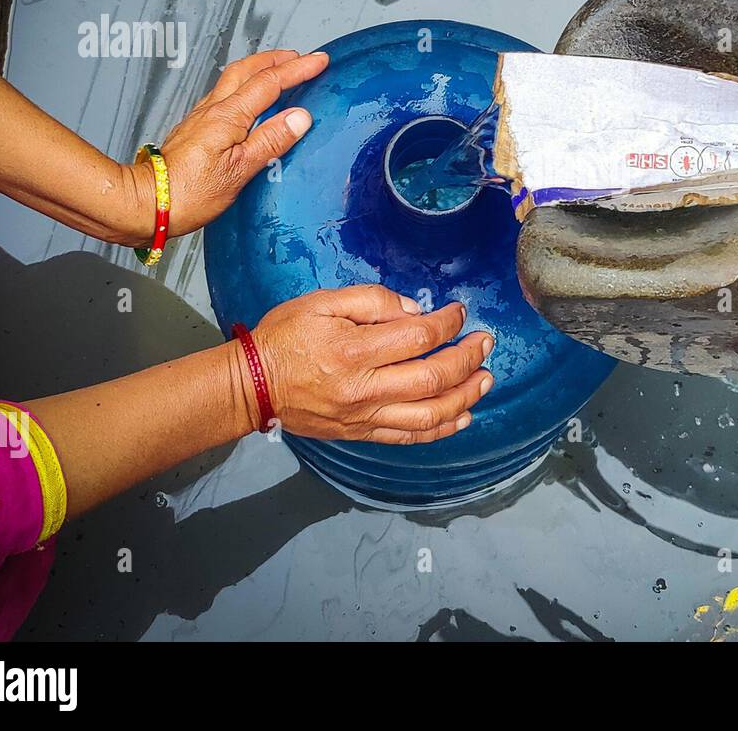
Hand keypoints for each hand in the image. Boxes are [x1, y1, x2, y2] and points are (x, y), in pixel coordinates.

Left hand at [125, 49, 329, 243]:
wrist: (147, 202)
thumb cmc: (189, 193)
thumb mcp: (240, 171)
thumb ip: (271, 140)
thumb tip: (299, 117)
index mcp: (228, 117)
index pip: (269, 83)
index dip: (297, 69)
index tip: (319, 61)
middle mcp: (213, 110)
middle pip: (247, 70)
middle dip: (276, 59)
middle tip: (299, 56)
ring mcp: (201, 117)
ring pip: (233, 79)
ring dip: (259, 68)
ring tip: (278, 70)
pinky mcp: (195, 128)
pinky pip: (224, 94)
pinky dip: (243, 85)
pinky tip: (248, 98)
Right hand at [234, 286, 493, 443]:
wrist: (251, 386)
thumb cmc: (284, 337)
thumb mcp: (321, 302)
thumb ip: (370, 301)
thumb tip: (414, 311)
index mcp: (355, 350)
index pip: (418, 337)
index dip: (448, 323)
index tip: (460, 313)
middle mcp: (365, 389)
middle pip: (433, 379)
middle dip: (468, 360)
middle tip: (485, 343)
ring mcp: (365, 417)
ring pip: (429, 415)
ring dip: (465, 397)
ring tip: (485, 379)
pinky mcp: (361, 434)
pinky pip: (410, 437)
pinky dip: (441, 429)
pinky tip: (462, 415)